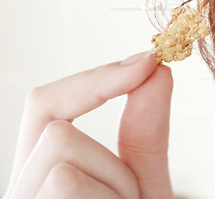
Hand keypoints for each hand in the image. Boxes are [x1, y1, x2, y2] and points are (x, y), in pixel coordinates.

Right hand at [4, 51, 174, 198]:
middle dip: (108, 158)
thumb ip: (146, 133)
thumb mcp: (143, 182)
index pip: (45, 105)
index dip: (94, 78)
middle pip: (54, 126)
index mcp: (41, 173)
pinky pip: (66, 182)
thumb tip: (157, 69)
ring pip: (62, 149)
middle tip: (134, 196)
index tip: (146, 62)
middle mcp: (24, 187)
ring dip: (115, 184)